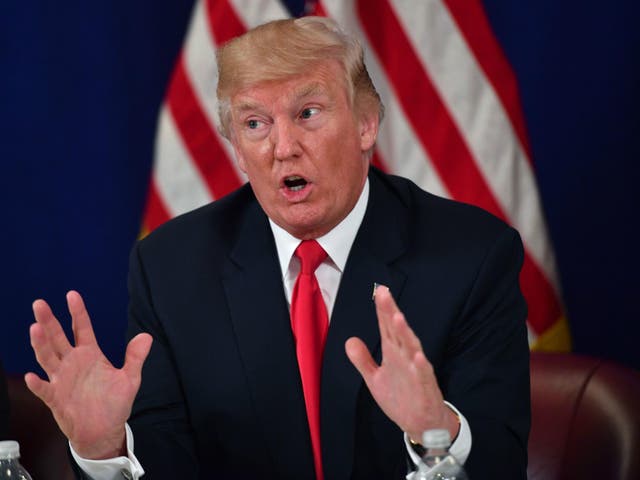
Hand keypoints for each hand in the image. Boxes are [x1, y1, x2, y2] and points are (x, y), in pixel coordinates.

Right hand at [25, 290, 152, 458]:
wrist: (103, 431)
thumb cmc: (114, 403)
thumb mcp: (130, 379)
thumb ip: (135, 357)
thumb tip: (147, 336)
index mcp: (91, 355)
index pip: (82, 328)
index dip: (77, 312)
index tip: (72, 295)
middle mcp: (73, 363)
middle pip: (58, 338)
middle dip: (49, 321)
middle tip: (39, 304)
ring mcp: (62, 380)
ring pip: (48, 358)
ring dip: (41, 344)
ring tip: (35, 328)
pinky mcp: (56, 399)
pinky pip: (45, 389)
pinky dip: (38, 383)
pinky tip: (33, 376)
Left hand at [345, 286, 458, 442]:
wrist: (422, 425)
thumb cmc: (401, 398)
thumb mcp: (375, 379)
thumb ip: (363, 360)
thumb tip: (349, 340)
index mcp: (393, 354)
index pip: (386, 327)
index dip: (382, 310)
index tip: (379, 291)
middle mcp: (405, 358)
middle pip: (397, 332)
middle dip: (391, 313)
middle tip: (384, 294)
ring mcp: (416, 371)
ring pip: (411, 348)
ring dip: (406, 333)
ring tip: (397, 318)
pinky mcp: (425, 387)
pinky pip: (423, 375)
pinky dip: (421, 366)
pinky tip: (417, 356)